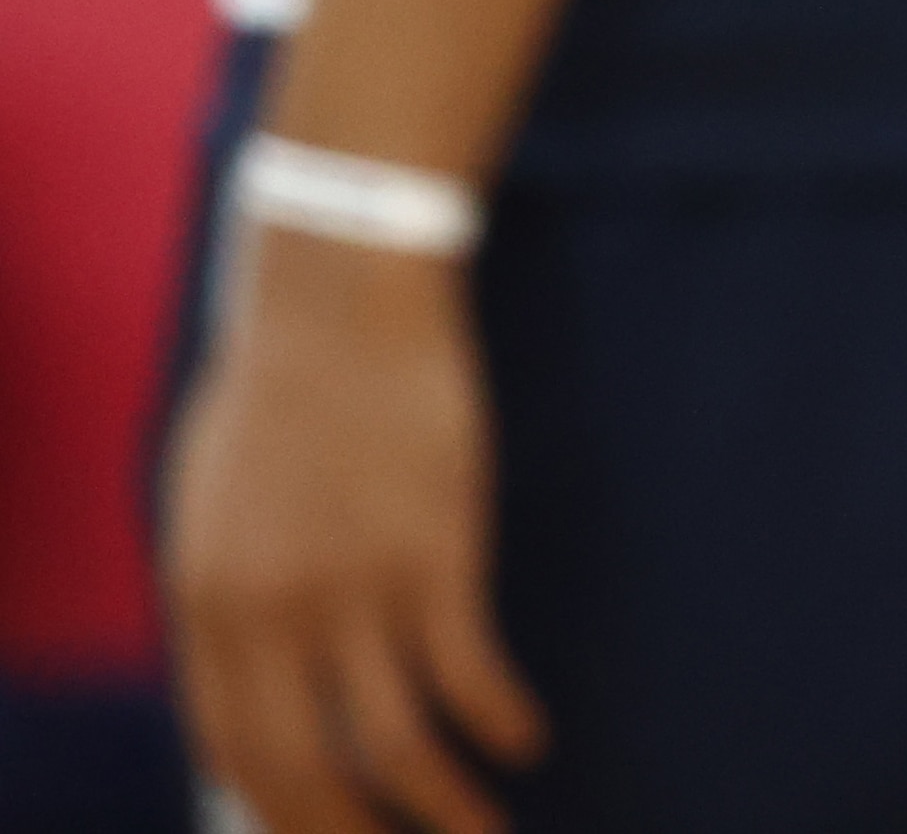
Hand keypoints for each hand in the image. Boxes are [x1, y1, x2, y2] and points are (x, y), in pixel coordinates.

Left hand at [164, 230, 546, 833]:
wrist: (342, 301)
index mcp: (206, 601)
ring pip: (395, 745)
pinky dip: (499, 722)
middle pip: (307, 770)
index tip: (327, 833)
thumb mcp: (210, 506)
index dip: (282, 811)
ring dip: (441, 810)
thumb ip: (225, 597)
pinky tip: (525, 736)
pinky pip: (467, 675)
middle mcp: (268, 612)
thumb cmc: (280, 390)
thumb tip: (250, 688)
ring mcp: (354, 587)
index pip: (233, 750)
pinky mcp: (437, 554)